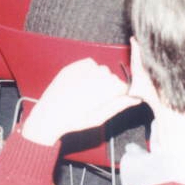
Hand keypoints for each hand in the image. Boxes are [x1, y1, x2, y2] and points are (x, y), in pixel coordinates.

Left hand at [21, 59, 141, 146]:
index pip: (122, 86)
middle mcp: (93, 76)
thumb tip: (135, 99)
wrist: (48, 115)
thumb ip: (118, 106)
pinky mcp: (74, 65)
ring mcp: (82, 69)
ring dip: (99, 78)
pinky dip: (89, 71)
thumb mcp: (99, 118)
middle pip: (112, 77)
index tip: (112, 102)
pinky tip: (81, 83)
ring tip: (87, 92)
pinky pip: (90, 63)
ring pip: (102, 69)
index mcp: (101, 91)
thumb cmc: (74, 120)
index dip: (119, 95)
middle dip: (109, 86)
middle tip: (96, 100)